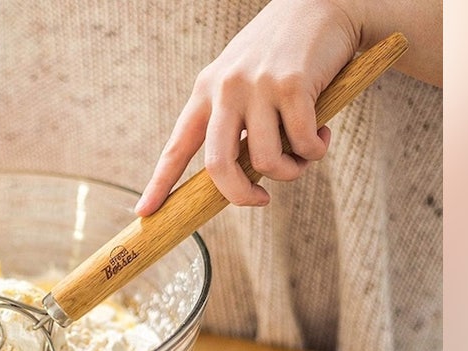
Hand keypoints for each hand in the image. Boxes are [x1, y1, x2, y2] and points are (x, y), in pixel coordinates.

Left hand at [135, 0, 357, 214]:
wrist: (322, 5)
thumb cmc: (284, 54)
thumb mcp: (245, 82)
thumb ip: (237, 123)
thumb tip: (243, 178)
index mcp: (206, 91)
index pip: (177, 146)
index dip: (159, 183)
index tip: (144, 213)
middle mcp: (226, 88)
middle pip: (219, 166)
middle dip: (240, 196)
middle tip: (261, 201)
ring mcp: (258, 86)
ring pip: (266, 161)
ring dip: (292, 170)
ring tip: (305, 153)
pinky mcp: (292, 85)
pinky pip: (302, 144)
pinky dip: (315, 150)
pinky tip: (322, 134)